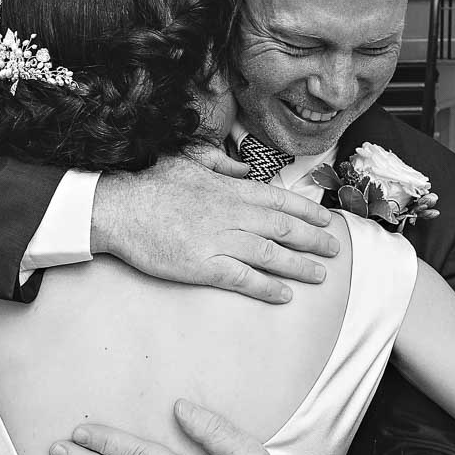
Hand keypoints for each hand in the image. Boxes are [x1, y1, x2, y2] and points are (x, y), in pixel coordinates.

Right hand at [91, 151, 337, 303]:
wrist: (119, 208)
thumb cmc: (150, 183)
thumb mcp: (188, 158)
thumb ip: (221, 163)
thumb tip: (245, 169)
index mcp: (230, 189)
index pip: (279, 199)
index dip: (307, 211)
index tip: (326, 220)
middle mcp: (232, 214)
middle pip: (284, 227)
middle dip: (313, 240)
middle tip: (334, 250)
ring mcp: (220, 241)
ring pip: (271, 254)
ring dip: (299, 266)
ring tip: (320, 275)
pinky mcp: (204, 266)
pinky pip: (244, 279)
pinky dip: (267, 287)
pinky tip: (284, 295)